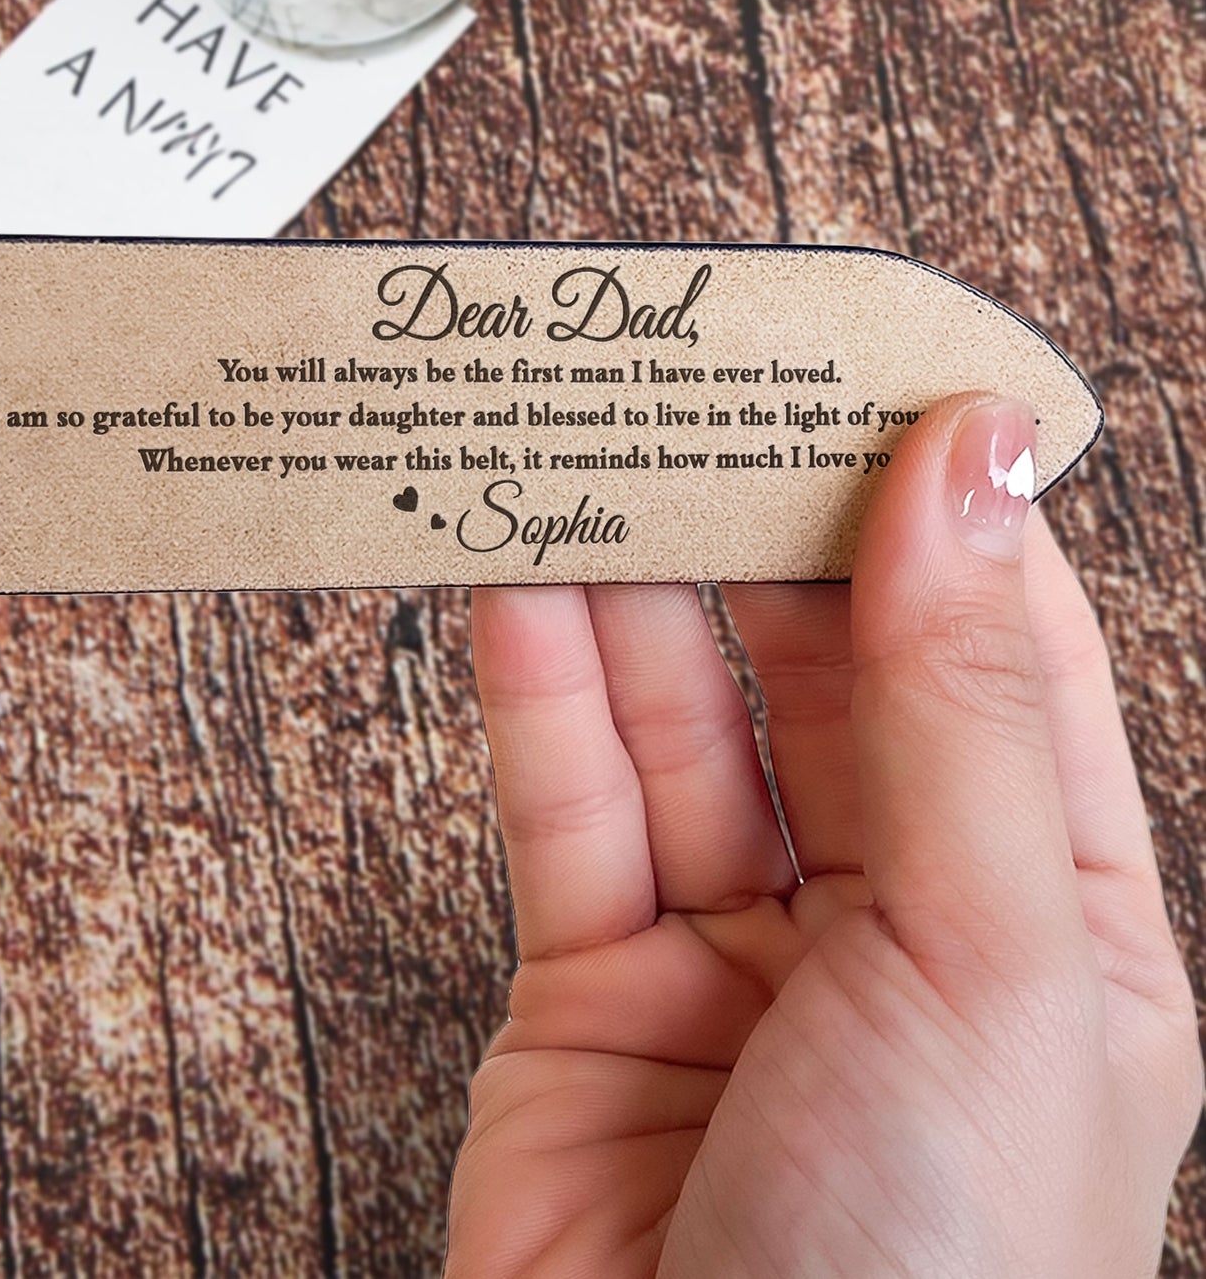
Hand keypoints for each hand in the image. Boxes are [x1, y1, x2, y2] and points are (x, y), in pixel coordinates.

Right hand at [449, 393, 1201, 1276]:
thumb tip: (969, 464)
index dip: (934, 498)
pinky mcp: (589, 978)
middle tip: (692, 387)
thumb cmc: (921, 1276)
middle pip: (818, 661)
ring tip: (580, 451)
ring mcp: (733, 943)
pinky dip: (535, 682)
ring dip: (628, 584)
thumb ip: (954, 701)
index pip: (994, 644)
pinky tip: (514, 574)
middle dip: (755, 526)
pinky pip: (565, 797)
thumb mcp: (983, 961)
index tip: (868, 365)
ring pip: (677, 715)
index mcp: (1038, 909)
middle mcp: (890, 912)